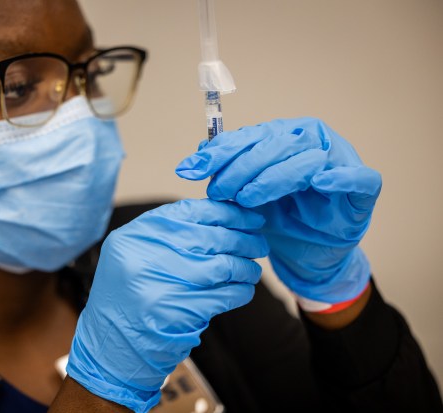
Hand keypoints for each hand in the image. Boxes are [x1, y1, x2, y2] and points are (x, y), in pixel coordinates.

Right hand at [66, 199, 268, 412]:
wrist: (111, 348)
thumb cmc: (128, 298)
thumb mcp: (134, 255)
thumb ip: (168, 234)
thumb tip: (223, 216)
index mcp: (135, 236)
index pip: (191, 211)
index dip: (227, 212)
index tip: (248, 217)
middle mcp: (145, 256)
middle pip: (211, 237)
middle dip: (243, 239)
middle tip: (259, 243)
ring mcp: (161, 285)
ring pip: (223, 266)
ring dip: (245, 267)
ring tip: (252, 269)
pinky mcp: (179, 313)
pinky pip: (224, 296)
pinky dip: (241, 291)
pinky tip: (244, 290)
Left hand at [175, 118, 381, 305]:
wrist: (309, 253)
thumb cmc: (279, 217)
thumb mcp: (246, 195)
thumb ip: (227, 171)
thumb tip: (197, 151)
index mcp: (283, 136)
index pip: (249, 136)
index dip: (219, 152)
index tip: (189, 170)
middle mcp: (312, 141)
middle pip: (276, 144)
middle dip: (242, 168)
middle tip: (219, 192)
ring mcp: (341, 162)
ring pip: (309, 159)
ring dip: (275, 177)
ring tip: (249, 198)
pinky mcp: (364, 189)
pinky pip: (360, 178)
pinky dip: (341, 178)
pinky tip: (319, 183)